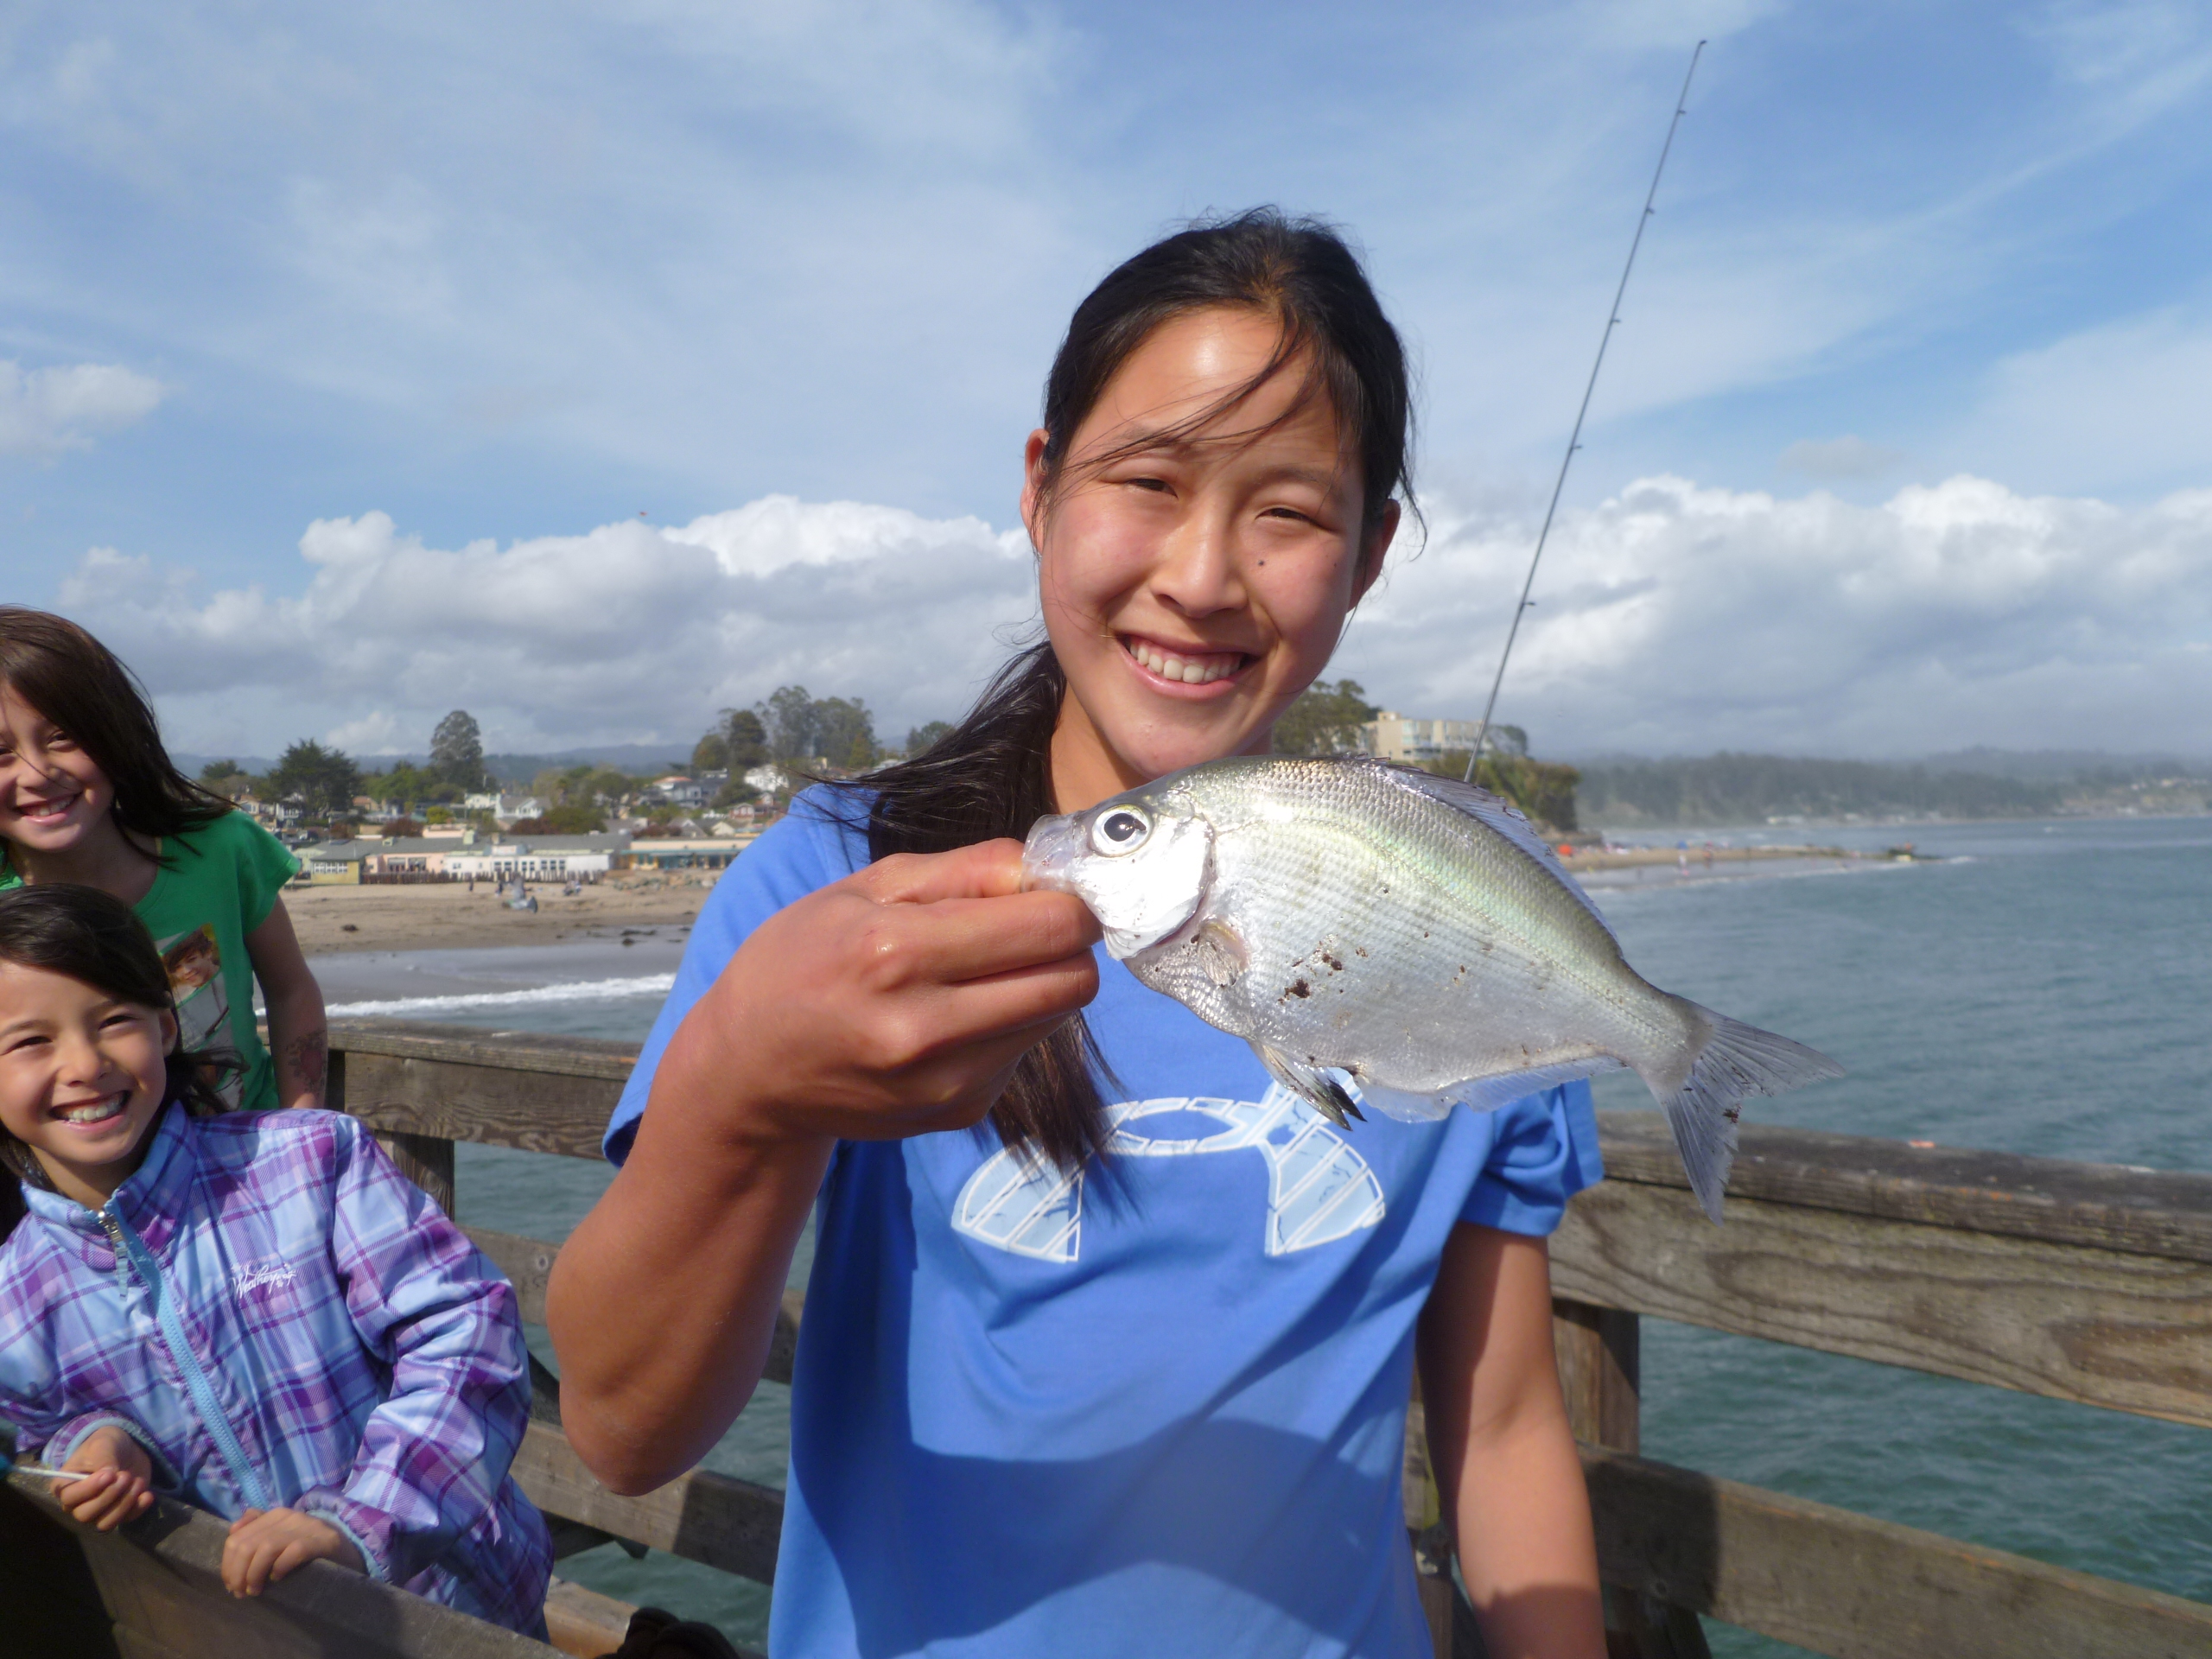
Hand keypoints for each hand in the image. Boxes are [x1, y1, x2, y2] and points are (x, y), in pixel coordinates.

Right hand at [58, 1425, 154, 1530]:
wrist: (126, 1448)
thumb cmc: (105, 1445)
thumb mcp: (103, 1444)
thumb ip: (103, 1458)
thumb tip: (111, 1474)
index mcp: (64, 1486)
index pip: (69, 1498)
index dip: (89, 1489)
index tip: (109, 1474)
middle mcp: (77, 1504)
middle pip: (86, 1515)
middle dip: (109, 1496)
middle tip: (126, 1476)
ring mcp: (97, 1511)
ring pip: (104, 1523)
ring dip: (124, 1503)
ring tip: (137, 1482)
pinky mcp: (118, 1512)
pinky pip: (125, 1520)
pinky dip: (137, 1509)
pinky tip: (147, 1495)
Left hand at [222, 1507, 364, 1596]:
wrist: (348, 1551)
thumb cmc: (308, 1548)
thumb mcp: (281, 1536)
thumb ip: (257, 1529)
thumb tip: (233, 1529)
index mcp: (275, 1515)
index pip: (237, 1537)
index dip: (228, 1564)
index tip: (231, 1584)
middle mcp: (288, 1516)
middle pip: (247, 1544)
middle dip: (238, 1573)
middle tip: (240, 1592)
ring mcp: (307, 1527)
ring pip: (266, 1548)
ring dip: (254, 1574)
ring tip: (255, 1591)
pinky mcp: (323, 1540)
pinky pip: (294, 1552)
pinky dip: (281, 1567)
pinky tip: (278, 1578)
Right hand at [672, 838, 1101, 1145]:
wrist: (749, 1073)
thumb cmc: (800, 962)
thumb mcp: (863, 890)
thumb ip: (962, 869)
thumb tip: (1041, 865)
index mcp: (897, 951)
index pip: (1049, 925)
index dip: (1068, 900)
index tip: (1051, 891)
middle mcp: (926, 1026)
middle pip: (1073, 979)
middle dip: (1067, 943)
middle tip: (1031, 928)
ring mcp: (945, 1081)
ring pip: (1057, 1017)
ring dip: (1039, 985)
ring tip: (980, 972)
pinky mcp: (957, 1113)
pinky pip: (1023, 1053)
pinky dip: (1008, 1026)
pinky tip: (954, 1018)